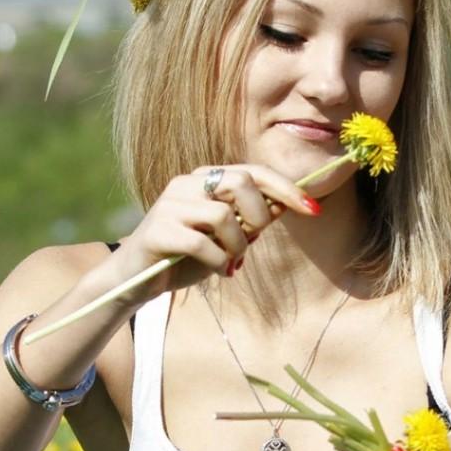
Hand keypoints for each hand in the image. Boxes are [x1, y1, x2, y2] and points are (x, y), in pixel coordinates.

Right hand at [109, 163, 320, 301]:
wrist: (137, 279)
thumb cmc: (187, 257)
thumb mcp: (228, 237)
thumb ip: (252, 220)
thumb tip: (288, 205)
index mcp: (205, 179)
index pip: (253, 172)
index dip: (286, 189)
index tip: (313, 209)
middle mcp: (186, 184)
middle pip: (240, 182)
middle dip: (259, 214)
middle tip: (253, 239)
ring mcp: (169, 204)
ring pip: (223, 215)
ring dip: (238, 245)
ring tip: (231, 261)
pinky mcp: (157, 230)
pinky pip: (202, 244)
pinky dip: (219, 262)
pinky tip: (220, 271)